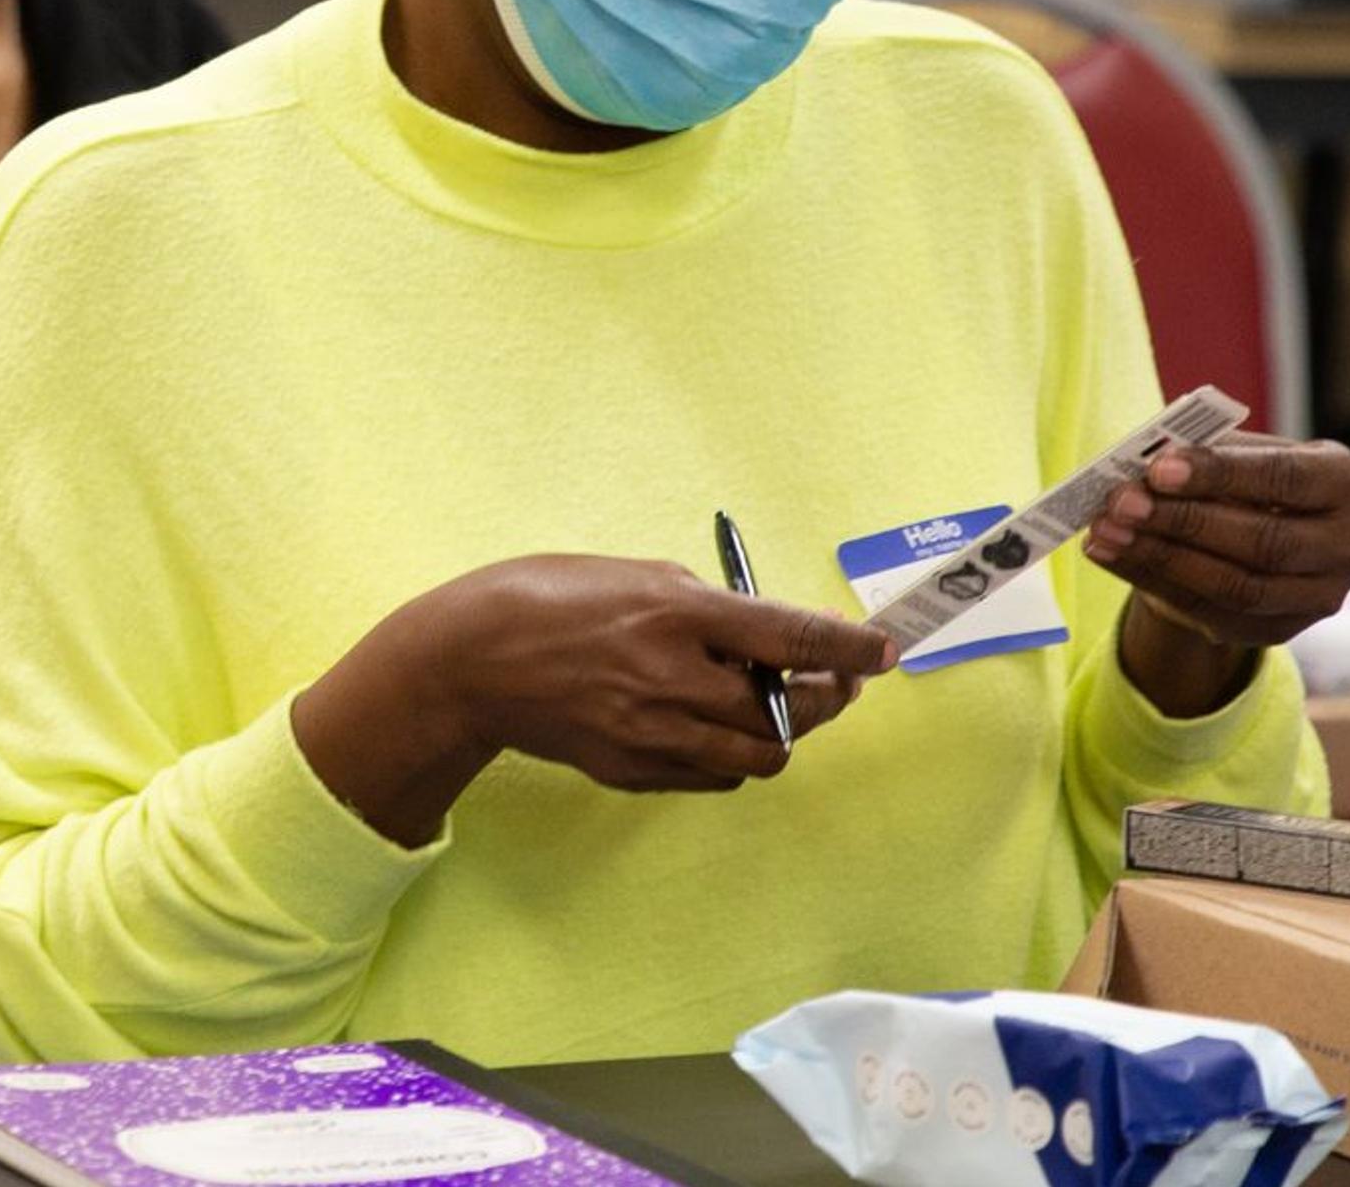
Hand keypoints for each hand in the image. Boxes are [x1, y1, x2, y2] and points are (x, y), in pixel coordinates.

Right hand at [396, 555, 893, 797]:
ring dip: (782, 732)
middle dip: (828, 697)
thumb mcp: (624, 573)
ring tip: (776, 705)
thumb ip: (694, 603)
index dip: (847, 647)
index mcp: (672, 614)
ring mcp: (651, 733)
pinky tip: (715, 726)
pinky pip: (712, 775)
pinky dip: (730, 754)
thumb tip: (750, 629)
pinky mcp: (632, 770)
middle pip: (788, 710)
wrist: (466, 662)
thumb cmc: (538, 599)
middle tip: (837, 680)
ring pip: (759, 756)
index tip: (884, 650)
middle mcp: (671, 678)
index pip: (788, 635)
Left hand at [1088, 435, 1349, 709]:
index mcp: (1341, 481)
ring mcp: (1318, 595)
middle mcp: (1344, 544)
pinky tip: (1110, 554)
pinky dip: (1151, 580)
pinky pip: (1210, 613)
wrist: (1247, 534)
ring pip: (1235, 587)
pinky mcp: (1280, 630)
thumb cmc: (1241, 479)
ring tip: (1105, 530)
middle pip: (1262, 541)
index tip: (1158, 468)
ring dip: (1160, 557)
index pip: (1283, 478)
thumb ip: (1201, 453)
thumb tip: (1143, 462)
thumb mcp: (1232, 452)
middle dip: (1182, 521)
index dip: (1220, 474)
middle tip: (1121, 502)